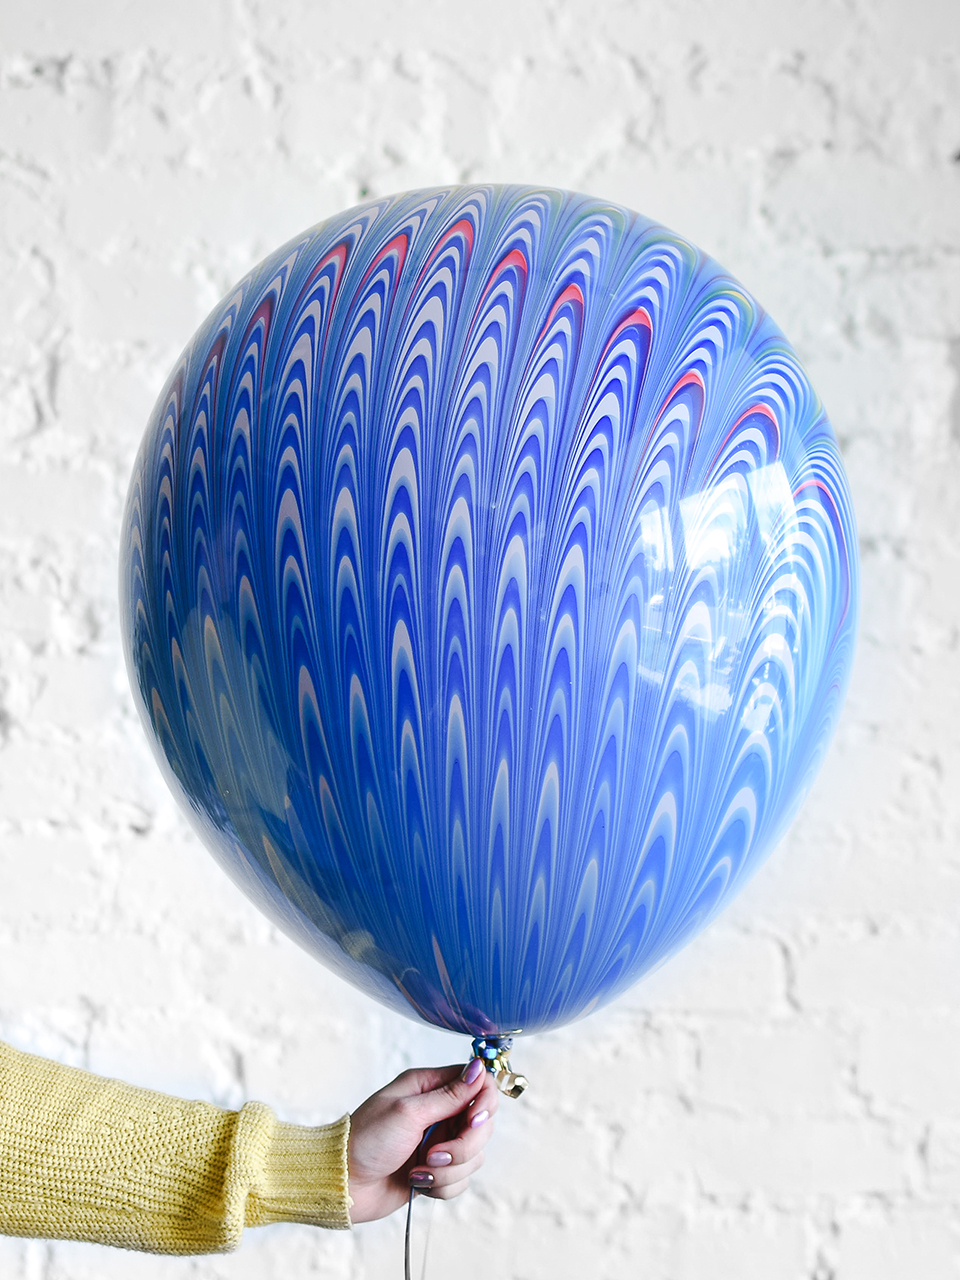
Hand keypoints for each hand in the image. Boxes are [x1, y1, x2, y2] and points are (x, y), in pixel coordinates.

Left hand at [347, 1059, 498, 1222]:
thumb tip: (478, 1068)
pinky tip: (418, 1183)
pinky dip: (443, 1185)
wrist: (345, 1184)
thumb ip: (449, 1095)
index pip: (478, 1083)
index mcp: (430, 1087)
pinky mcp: (438, 1171)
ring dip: (449, 1169)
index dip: (484, 1103)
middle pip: (482, 1124)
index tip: (472, 1121)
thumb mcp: (408, 1112)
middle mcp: (439, 1112)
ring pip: (474, 1155)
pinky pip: (462, 1179)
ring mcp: (440, 1142)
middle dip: (464, 1146)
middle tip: (434, 1155)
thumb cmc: (367, 1140)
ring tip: (419, 1171)